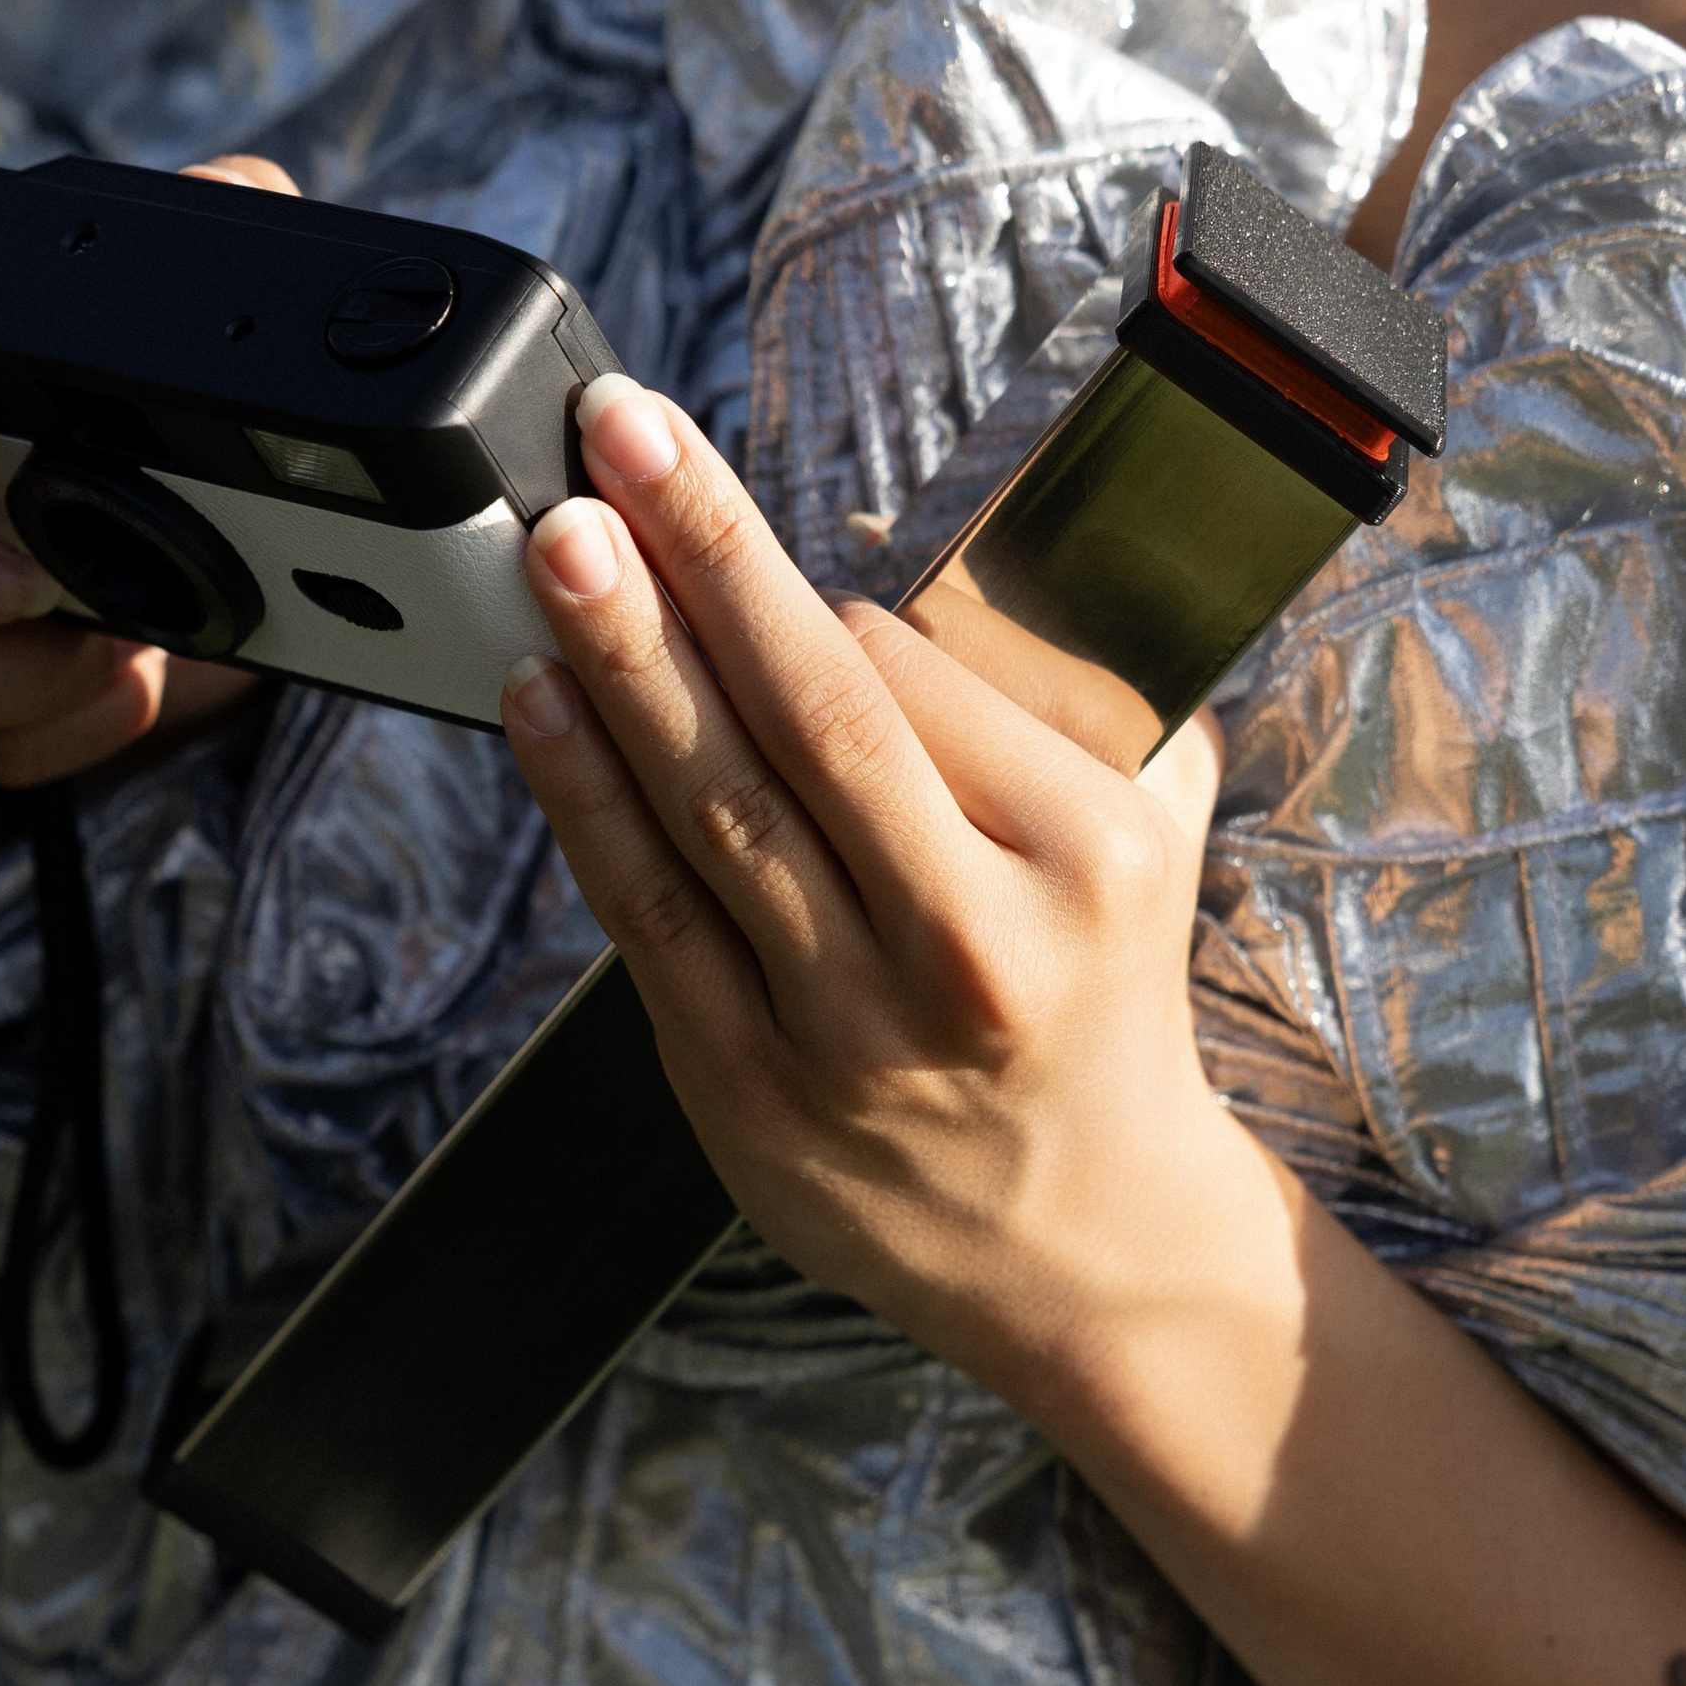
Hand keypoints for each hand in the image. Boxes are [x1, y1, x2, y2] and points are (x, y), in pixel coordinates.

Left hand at [496, 377, 1250, 1418]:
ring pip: (710, 812)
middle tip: (617, 442)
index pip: (906, 680)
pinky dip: (582, 800)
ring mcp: (847, 1028)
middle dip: (699, 561)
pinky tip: (535, 698)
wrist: (1084, 1243)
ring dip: (617, 664)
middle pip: (808, 720)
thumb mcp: (1149, 837)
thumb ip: (1060, 699)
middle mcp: (966, 945)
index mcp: (1079, 859)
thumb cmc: (1099, 1001)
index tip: (706, 501)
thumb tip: (912, 553)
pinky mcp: (748, 1088)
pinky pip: (646, 916)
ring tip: (554, 543)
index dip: (794, 587)